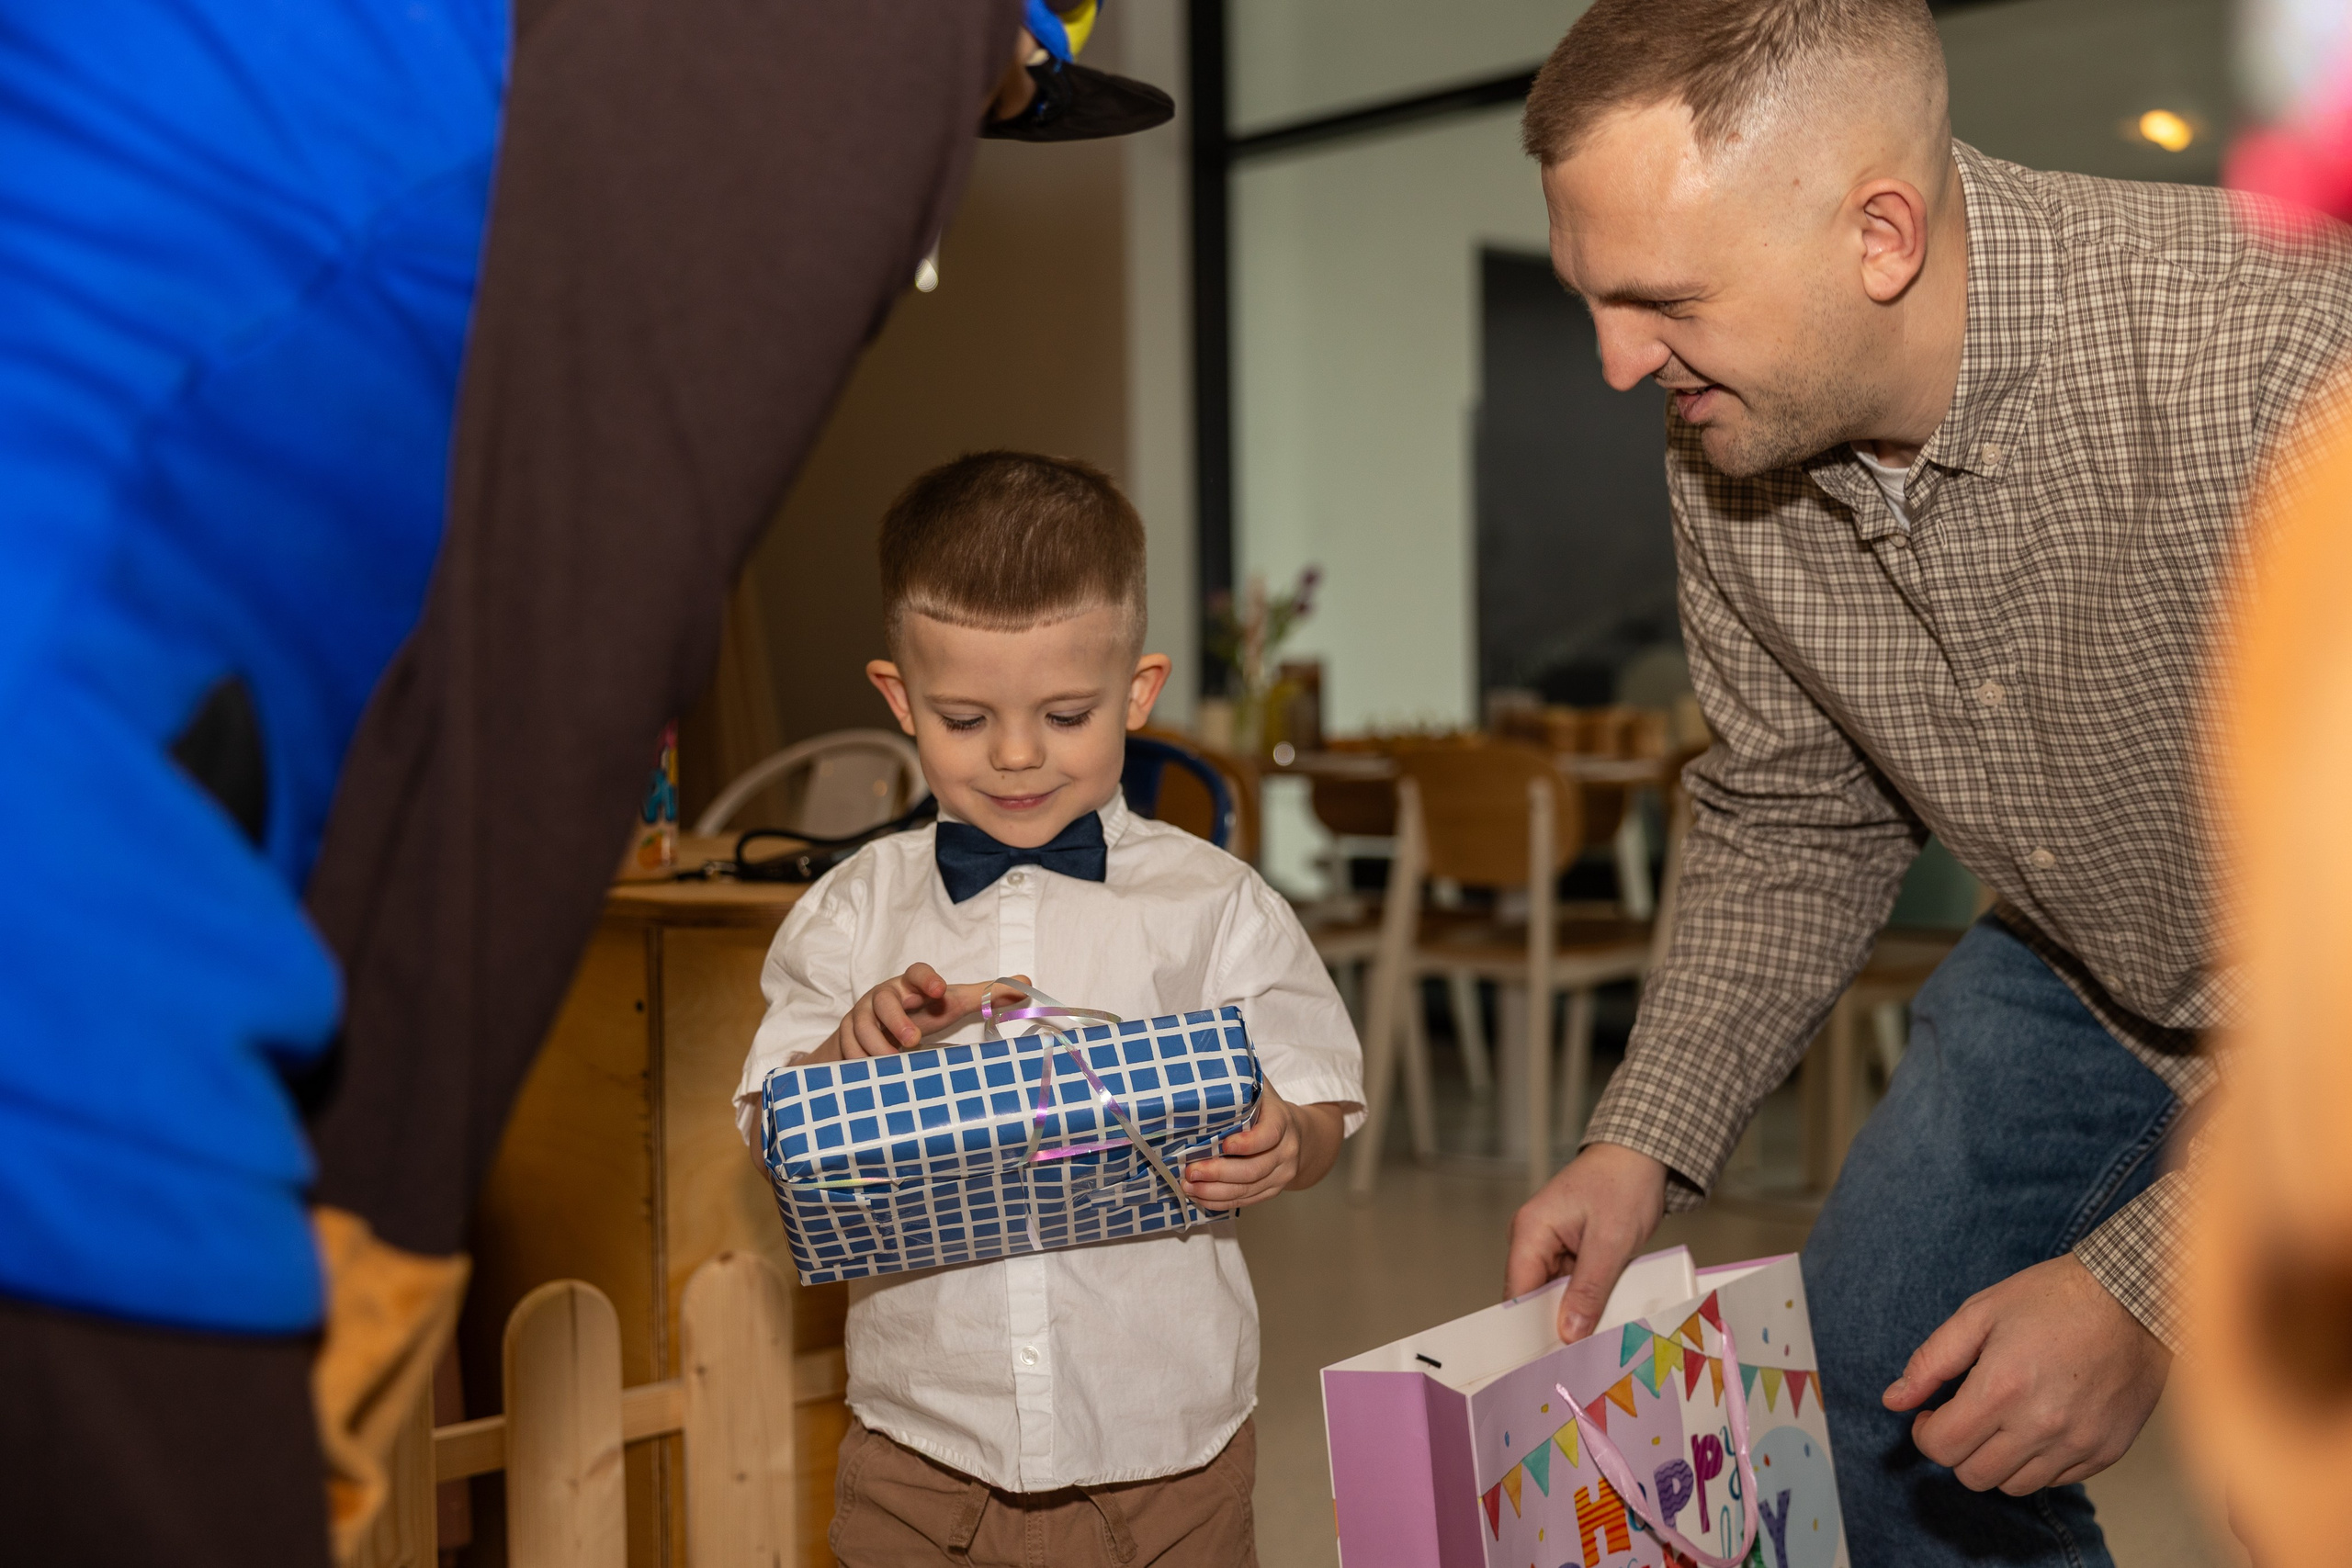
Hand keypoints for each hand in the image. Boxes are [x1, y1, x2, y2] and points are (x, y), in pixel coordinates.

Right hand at [810, 966, 1030, 1061]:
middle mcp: (884, 994)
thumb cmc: (922, 1012)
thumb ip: (986, 994)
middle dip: (897, 1020)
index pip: (916, 971)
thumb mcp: (953, 1004)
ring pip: (861, 1025)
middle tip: (913, 1040)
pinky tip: (871, 1069)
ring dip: (876, 1044)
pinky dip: (858, 1057)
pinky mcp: (846, 1032)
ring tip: (892, 1061)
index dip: (926, 978)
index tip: (938, 990)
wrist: (879, 1028)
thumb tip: (1028, 984)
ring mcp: (862, 1013)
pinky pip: (847, 1045)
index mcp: (911, 984)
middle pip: (884, 999)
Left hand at [1180, 1084, 1344, 1208]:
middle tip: (1191, 1170)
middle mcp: (1286, 1151)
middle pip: (1254, 1169)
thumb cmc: (1268, 1108)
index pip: (1269, 1136)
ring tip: (1189, 1185)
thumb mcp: (1261, 1087)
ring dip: (1215, 1191)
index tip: (1224, 1144)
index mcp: (1282, 1122)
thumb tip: (1206, 1058)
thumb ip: (1241, 1076)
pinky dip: (1220, 1201)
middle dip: (1220, 1172)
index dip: (1248, 1143)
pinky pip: (1246, 1201)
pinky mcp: (1271, 1190)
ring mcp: (1280, 1175)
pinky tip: (1200, 1196)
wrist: (1300, 1135)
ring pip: (1247, 1189)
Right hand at [1506, 1142, 1669, 1342]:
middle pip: (1532, 1297)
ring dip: (1572, 1314)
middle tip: (1575, 1361)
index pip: (1518, 1292)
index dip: (1528, 1329)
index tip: (1544, 1363)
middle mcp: (1532, 1239)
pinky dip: (1584, 1300)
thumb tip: (1567, 1334)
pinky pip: (1569, 1284)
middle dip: (1553, 1325)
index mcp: (1530, 1231)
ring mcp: (1549, 1244)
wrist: (1642, 1155)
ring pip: (1552, 1294)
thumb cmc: (1624, 1185)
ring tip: (1592, 1345)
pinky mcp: (1568, 1248)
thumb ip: (1588, 1290)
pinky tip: (1601, 1319)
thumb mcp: (1610, 1243)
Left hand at [1885, 1254, 2168, 1493]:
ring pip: (2014, 1486)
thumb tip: (1893, 1400)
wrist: (2134, 1298)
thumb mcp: (1979, 1313)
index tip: (1933, 1412)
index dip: (1926, 1432)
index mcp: (2002, 1388)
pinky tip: (2037, 1425)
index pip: (1942, 1447)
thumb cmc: (2052, 1298)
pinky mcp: (2106, 1451)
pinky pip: (2056, 1480)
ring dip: (1995, 1461)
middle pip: (1974, 1475)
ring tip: (2001, 1422)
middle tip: (1964, 1417)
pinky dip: (2037, 1462)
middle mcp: (2040, 1425)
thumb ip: (1931, 1361)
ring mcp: (2078, 1443)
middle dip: (1957, 1449)